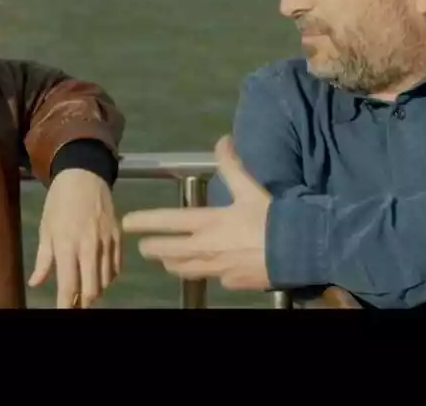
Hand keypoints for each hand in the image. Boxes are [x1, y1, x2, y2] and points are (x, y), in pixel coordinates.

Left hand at [29, 168, 121, 307]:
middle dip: (84, 302)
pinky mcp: (119, 238)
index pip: (69, 286)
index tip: (63, 312)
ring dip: (96, 289)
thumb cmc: (59, 202)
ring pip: (106, 281)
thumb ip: (43, 259)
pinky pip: (117, 268)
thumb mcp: (46, 228)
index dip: (66, 304)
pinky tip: (99, 274)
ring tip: (86, 288)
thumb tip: (35, 283)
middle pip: (92, 289)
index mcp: (67, 245)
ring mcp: (107, 243)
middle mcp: (89, 247)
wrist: (84, 175)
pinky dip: (109, 277)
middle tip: (76, 303)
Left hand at [123, 135, 273, 289]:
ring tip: (166, 260)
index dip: (144, 222)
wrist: (298, 252)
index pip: (167, 222)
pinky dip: (206, 271)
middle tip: (144, 246)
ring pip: (184, 269)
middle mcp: (205, 249)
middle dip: (152, 248)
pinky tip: (207, 269)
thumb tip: (222, 141)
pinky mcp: (231, 283)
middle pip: (168, 252)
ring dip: (172, 263)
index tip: (127, 222)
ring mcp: (217, 270)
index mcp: (207, 223)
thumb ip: (232, 166)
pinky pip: (212, 278)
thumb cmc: (271, 219)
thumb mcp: (250, 188)